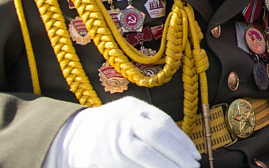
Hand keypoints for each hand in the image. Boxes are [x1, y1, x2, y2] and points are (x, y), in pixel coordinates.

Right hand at [46, 97, 199, 167]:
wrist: (73, 135)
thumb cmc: (113, 127)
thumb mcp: (131, 116)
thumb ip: (153, 126)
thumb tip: (184, 149)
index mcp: (132, 107)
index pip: (164, 123)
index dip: (182, 142)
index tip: (195, 156)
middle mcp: (122, 121)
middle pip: (155, 137)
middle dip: (176, 155)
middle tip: (191, 167)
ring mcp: (110, 139)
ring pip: (142, 154)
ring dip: (163, 166)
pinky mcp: (101, 158)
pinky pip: (128, 166)